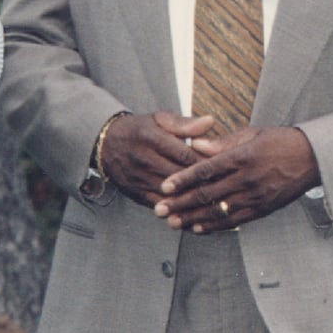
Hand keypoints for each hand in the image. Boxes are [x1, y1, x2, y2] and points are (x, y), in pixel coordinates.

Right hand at [98, 111, 213, 206]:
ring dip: (191, 200)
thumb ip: (185, 123)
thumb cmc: (140, 130)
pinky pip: (159, 205)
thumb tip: (211, 121)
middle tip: (225, 188)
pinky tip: (193, 213)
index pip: (183, 154)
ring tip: (213, 203)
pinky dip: (176, 210)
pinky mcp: (135, 193)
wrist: (107, 145)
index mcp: (151, 138)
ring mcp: (138, 179)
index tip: (223, 167)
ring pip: (169, 194)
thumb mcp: (159, 119)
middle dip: (201, 183)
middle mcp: (143, 159)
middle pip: (178, 176)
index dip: (204, 162)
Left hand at [153, 127, 320, 232]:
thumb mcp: (252, 134)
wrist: (313, 158)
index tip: (164, 186)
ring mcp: (255, 196)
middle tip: (160, 209)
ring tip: (172, 222)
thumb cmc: (280, 141)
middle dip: (180, 203)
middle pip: (207, 194)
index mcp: (242, 157)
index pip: (205, 170)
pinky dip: (214, 226)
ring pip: (218, 211)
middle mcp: (247, 179)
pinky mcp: (263, 209)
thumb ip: (222, 142)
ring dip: (192, 218)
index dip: (183, 180)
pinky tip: (198, 229)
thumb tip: (195, 144)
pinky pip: (234, 221)